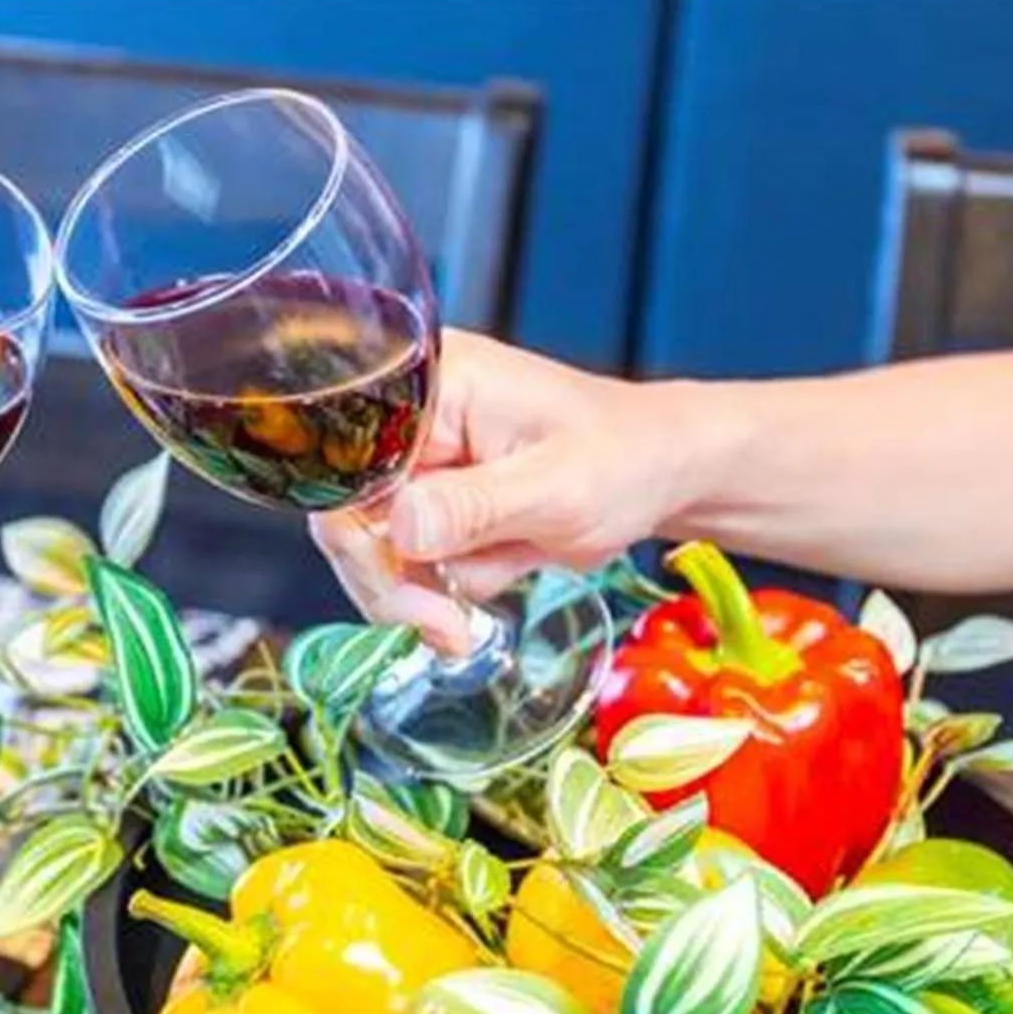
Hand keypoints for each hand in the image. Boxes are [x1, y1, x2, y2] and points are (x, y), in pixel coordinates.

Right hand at [310, 330, 704, 639]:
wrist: (664, 477)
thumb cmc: (626, 457)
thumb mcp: (557, 486)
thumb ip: (475, 505)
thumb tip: (403, 527)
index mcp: (431, 385)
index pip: (349, 461)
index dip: (360, 529)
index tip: (406, 586)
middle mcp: (410, 421)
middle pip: (348, 513)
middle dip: (391, 580)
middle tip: (441, 628)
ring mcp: (420, 466)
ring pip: (372, 549)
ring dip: (418, 594)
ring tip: (474, 612)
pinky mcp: (432, 505)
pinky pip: (405, 563)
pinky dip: (438, 592)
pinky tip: (491, 579)